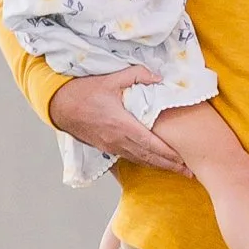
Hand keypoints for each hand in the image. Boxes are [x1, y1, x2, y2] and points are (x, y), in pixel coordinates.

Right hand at [45, 69, 191, 173]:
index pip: (150, 144)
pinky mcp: (105, 147)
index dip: (168, 154)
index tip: (184, 160)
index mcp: (122, 124)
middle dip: (170, 166)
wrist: (59, 105)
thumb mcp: (112, 79)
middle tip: (189, 173)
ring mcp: (110, 146)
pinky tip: (154, 163)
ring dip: (158, 166)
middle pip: (148, 157)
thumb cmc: (85, 91)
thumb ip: (138, 76)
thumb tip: (160, 77)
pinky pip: (128, 157)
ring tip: (176, 171)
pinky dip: (144, 161)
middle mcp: (117, 140)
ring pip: (139, 160)